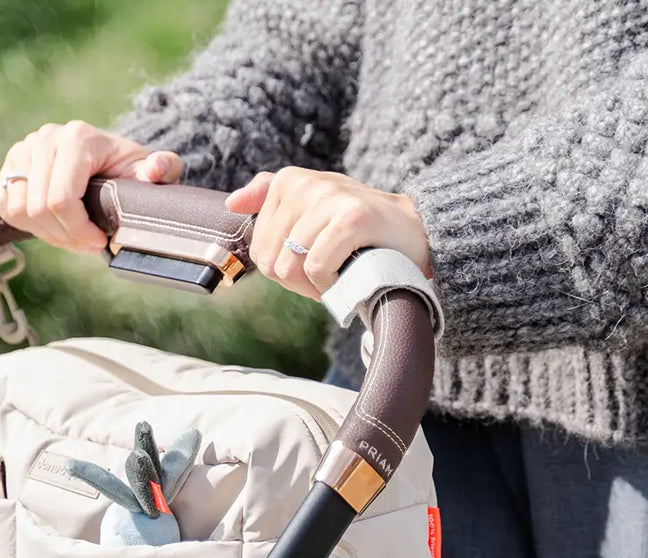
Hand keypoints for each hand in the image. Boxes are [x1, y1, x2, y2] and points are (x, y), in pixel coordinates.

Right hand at [0, 121, 181, 252]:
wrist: (103, 159)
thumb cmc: (127, 170)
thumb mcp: (149, 170)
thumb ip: (162, 168)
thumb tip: (156, 169)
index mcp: (78, 138)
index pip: (61, 199)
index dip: (79, 231)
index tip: (99, 242)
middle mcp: (46, 138)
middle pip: (39, 209)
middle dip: (66, 236)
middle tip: (88, 244)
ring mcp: (24, 150)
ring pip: (21, 211)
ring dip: (48, 234)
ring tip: (73, 235)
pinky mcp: (9, 165)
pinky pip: (8, 208)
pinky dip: (31, 226)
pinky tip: (55, 226)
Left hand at [225, 168, 430, 299]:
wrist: (415, 232)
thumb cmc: (359, 229)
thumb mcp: (313, 207)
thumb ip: (271, 197)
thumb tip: (232, 203)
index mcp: (289, 181)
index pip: (259, 249)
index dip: (283, 270)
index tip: (311, 263)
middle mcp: (306, 183)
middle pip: (270, 261)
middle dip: (297, 281)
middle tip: (328, 272)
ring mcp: (329, 198)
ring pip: (290, 266)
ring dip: (315, 286)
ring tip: (340, 272)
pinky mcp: (351, 217)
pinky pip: (316, 268)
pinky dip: (331, 284)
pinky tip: (349, 273)